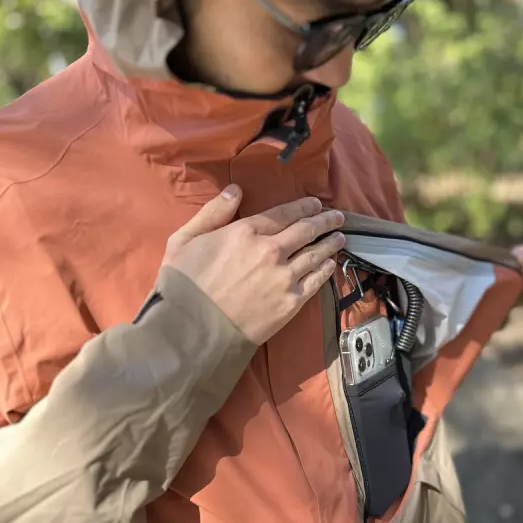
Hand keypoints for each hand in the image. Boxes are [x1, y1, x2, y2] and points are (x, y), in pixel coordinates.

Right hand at [162, 185, 344, 344]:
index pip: (284, 213)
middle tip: (337, 216)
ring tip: (340, 237)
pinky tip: (331, 264)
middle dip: (325, 220)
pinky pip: (316, 281)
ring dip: (331, 243)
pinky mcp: (291, 303)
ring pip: (316, 254)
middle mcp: (270, 250)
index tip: (316, 203)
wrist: (193, 332)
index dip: (304, 206)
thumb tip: (235, 190)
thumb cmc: (182, 286)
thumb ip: (212, 212)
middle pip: (306, 230)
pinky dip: (326, 269)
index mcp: (245, 231)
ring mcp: (284, 277)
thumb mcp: (184, 240)